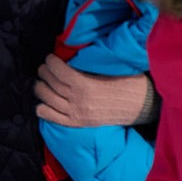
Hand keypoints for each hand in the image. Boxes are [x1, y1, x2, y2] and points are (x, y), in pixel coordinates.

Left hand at [33, 54, 153, 127]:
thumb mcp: (112, 70)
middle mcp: (77, 101)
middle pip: (52, 85)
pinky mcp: (77, 123)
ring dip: (41, 89)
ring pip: (49, 100)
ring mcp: (76, 114)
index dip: (52, 63)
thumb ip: (90, 66)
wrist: (142, 105)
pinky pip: (53, 118)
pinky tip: (41, 104)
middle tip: (43, 67)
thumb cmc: (129, 83)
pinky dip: (43, 110)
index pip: (60, 72)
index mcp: (86, 85)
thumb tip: (75, 57)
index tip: (49, 58)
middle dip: (44, 73)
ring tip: (40, 82)